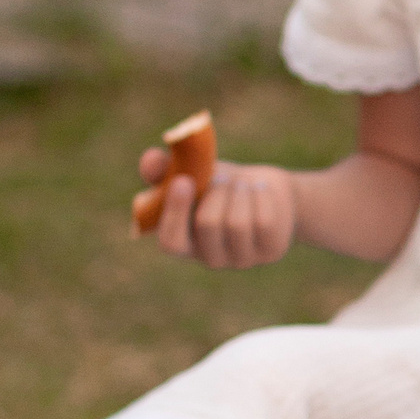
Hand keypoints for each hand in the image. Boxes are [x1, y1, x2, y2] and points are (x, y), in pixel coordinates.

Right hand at [138, 153, 295, 269]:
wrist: (265, 188)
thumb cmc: (220, 184)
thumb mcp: (192, 172)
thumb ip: (165, 167)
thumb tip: (148, 160)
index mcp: (184, 240)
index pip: (170, 241)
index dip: (174, 213)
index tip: (183, 180)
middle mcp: (210, 256)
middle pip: (208, 224)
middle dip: (217, 191)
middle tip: (223, 178)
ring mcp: (241, 258)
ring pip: (237, 223)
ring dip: (240, 192)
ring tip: (244, 184)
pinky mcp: (271, 250)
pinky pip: (263, 221)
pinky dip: (262, 196)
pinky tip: (261, 192)